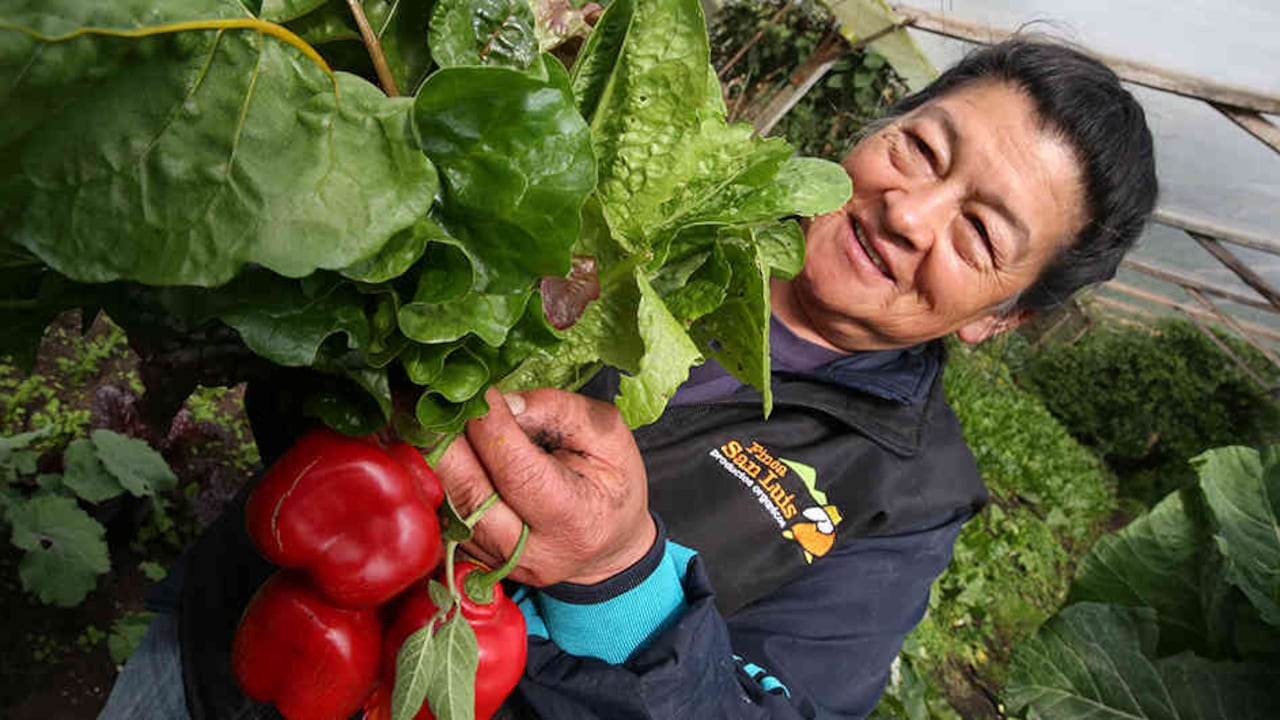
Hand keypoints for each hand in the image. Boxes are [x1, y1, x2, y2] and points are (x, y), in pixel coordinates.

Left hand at [437, 387, 655, 586]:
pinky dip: (436, 478)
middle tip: (432, 400)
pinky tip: (435, 447)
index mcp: (575, 519)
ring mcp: (500, 562)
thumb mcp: (607, 436)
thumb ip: (560, 412)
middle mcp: (532, 552)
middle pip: (470, 494)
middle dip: (445, 441)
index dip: (491, 426)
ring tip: (427, 418)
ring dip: (432, 459)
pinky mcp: (476, 559)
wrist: (607, 547)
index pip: (518, 470)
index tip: (477, 390)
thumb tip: (504, 402)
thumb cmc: (612, 485)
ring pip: (447, 507)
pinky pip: (444, 516)